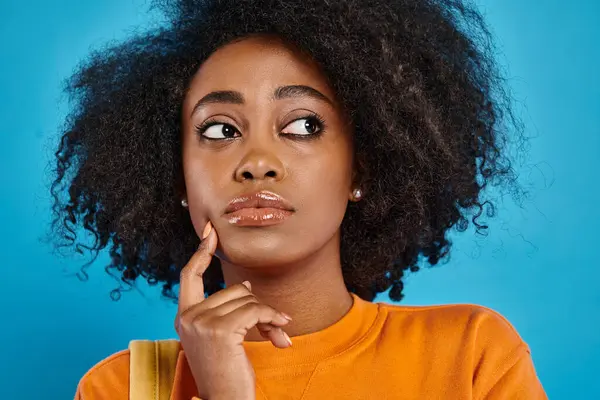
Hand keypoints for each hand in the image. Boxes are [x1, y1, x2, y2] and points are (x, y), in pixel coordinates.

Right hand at [175, 221, 292, 399]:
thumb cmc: (226, 372)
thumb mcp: (221, 337)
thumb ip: (227, 310)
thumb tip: (245, 285)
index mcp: (184, 318)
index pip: (188, 276)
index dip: (200, 252)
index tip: (211, 231)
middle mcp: (188, 317)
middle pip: (233, 290)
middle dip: (257, 307)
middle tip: (273, 327)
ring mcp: (201, 322)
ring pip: (247, 299)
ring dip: (268, 317)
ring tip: (276, 336)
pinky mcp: (219, 330)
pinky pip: (256, 310)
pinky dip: (273, 319)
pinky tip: (281, 337)